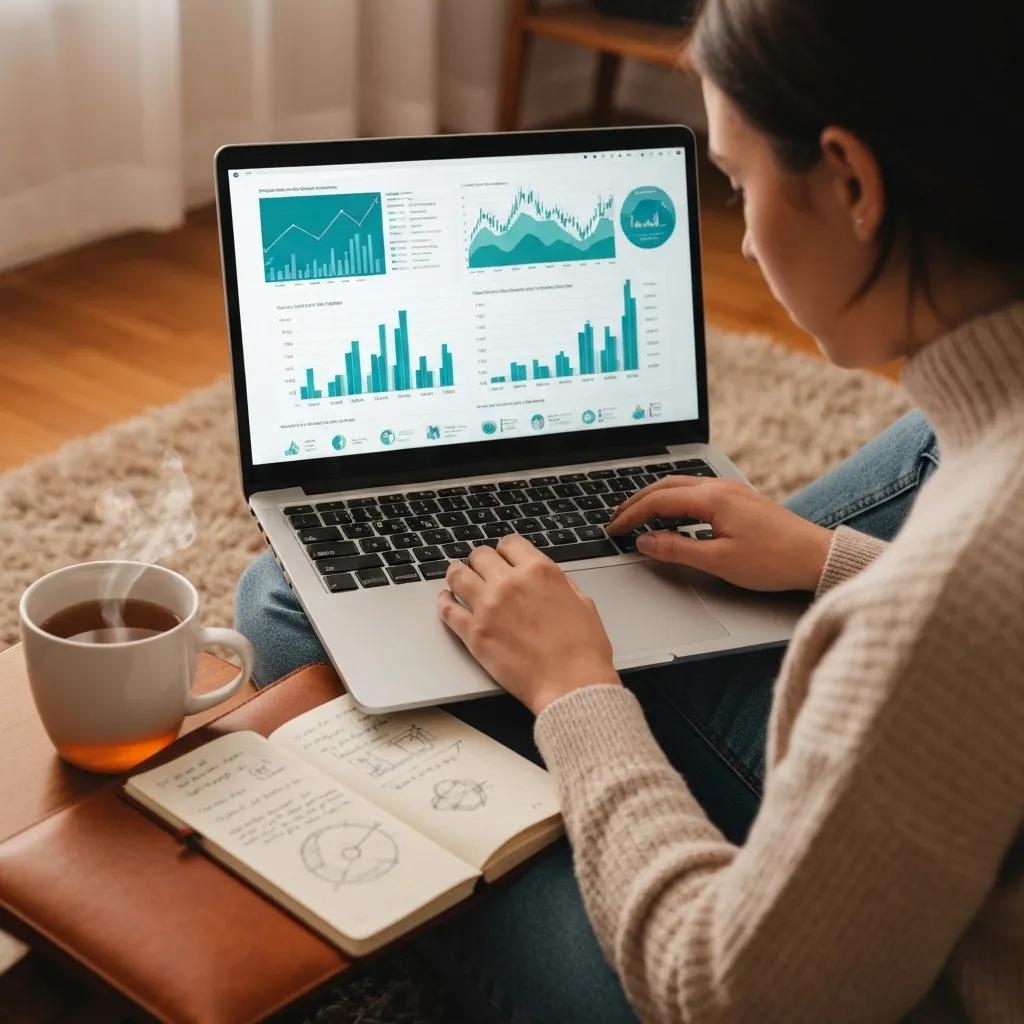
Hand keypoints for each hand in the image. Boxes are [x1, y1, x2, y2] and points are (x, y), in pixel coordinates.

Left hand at [437, 535, 620, 714]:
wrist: (571, 685)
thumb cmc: (583, 650)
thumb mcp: (582, 602)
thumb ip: (558, 583)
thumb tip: (545, 578)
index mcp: (539, 571)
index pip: (510, 543)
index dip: (506, 550)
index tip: (503, 557)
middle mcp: (510, 583)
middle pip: (480, 555)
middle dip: (482, 561)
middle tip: (482, 569)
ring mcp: (488, 607)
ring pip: (457, 575)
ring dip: (457, 574)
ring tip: (457, 578)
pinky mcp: (474, 634)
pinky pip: (447, 609)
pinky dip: (444, 602)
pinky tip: (446, 600)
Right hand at [607, 475, 832, 591]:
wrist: (817, 556)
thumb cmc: (774, 560)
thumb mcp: (719, 561)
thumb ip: (677, 549)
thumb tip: (645, 541)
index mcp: (712, 498)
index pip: (657, 500)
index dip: (631, 515)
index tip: (613, 530)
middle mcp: (719, 487)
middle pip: (665, 485)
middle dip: (636, 501)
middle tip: (616, 519)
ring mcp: (731, 490)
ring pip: (680, 486)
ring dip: (654, 498)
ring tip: (636, 516)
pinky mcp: (739, 499)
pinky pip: (695, 492)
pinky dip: (673, 501)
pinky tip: (670, 516)